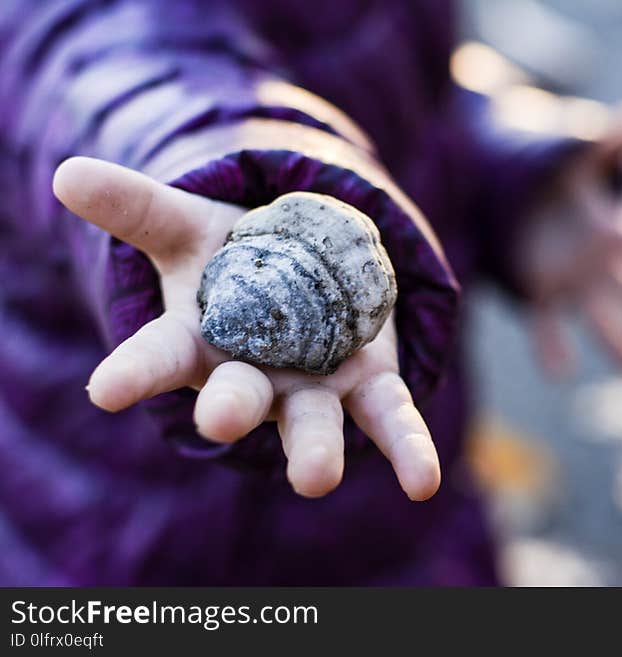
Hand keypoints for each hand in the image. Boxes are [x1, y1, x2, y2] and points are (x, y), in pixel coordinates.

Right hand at [53, 157, 439, 500]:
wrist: (301, 273)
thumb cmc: (232, 259)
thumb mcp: (185, 227)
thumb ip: (135, 207)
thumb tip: (66, 173)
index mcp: (201, 344)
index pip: (160, 359)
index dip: (135, 372)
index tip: (106, 390)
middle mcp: (253, 379)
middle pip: (240, 397)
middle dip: (232, 408)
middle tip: (222, 421)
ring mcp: (312, 390)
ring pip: (315, 421)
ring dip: (314, 449)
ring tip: (315, 478)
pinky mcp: (368, 387)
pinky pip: (390, 418)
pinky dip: (406, 448)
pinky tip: (422, 483)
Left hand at [519, 124, 621, 376]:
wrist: (511, 201)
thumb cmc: (556, 177)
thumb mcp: (580, 156)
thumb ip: (608, 142)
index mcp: (618, 228)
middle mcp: (602, 263)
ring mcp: (574, 282)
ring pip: (603, 315)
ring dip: (620, 339)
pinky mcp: (541, 294)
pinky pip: (549, 324)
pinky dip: (553, 348)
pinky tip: (560, 373)